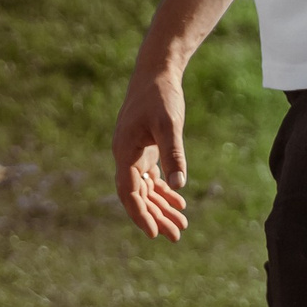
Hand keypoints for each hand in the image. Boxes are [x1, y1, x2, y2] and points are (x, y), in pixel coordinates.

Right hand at [111, 67, 190, 239]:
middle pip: (139, 195)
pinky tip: (179, 200)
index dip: (140, 214)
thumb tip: (179, 185)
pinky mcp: (145, 148)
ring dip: (162, 206)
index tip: (154, 233)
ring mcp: (135, 152)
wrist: (156, 70)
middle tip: (177, 235)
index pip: (129, 192)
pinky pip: (152, 177)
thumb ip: (173, 153)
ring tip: (182, 225)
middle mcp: (126, 155)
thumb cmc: (160, 94)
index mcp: (124, 151)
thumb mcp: (169, 123)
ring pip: (146, 188)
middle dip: (156, 216)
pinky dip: (164, 190)